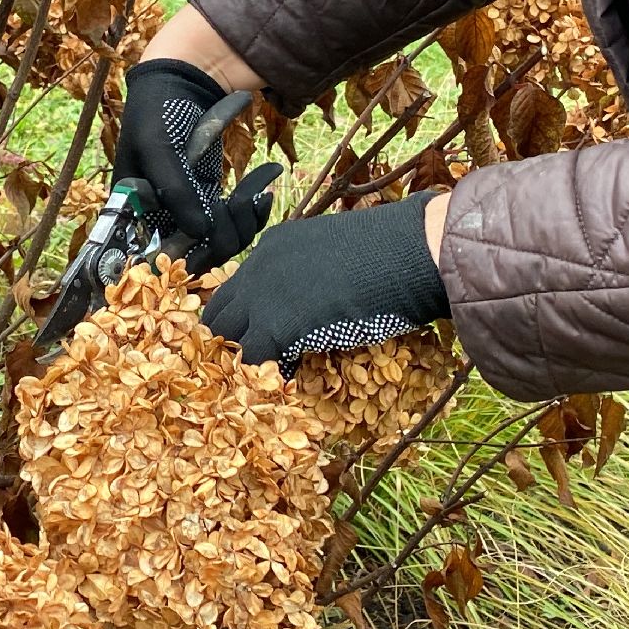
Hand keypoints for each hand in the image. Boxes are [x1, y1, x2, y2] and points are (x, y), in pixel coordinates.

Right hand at [117, 59, 282, 272]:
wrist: (182, 80)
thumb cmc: (159, 110)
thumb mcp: (159, 146)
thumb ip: (175, 189)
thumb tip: (199, 231)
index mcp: (133, 213)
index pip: (159, 257)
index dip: (189, 252)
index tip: (213, 223)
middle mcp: (158, 220)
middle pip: (198, 255)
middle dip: (226, 229)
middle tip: (242, 198)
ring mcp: (187, 212)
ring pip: (222, 242)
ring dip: (246, 219)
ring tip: (262, 188)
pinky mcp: (210, 202)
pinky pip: (235, 224)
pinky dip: (254, 210)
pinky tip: (265, 184)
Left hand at [203, 191, 451, 376]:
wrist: (409, 252)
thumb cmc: (390, 252)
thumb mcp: (334, 253)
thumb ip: (311, 273)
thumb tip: (313, 303)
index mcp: (272, 245)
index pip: (237, 287)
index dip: (245, 316)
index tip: (255, 337)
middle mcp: (257, 266)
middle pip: (220, 311)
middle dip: (229, 339)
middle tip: (252, 364)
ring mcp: (261, 294)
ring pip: (225, 336)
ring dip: (241, 358)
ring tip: (263, 377)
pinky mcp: (275, 324)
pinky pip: (250, 359)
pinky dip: (262, 375)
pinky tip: (283, 383)